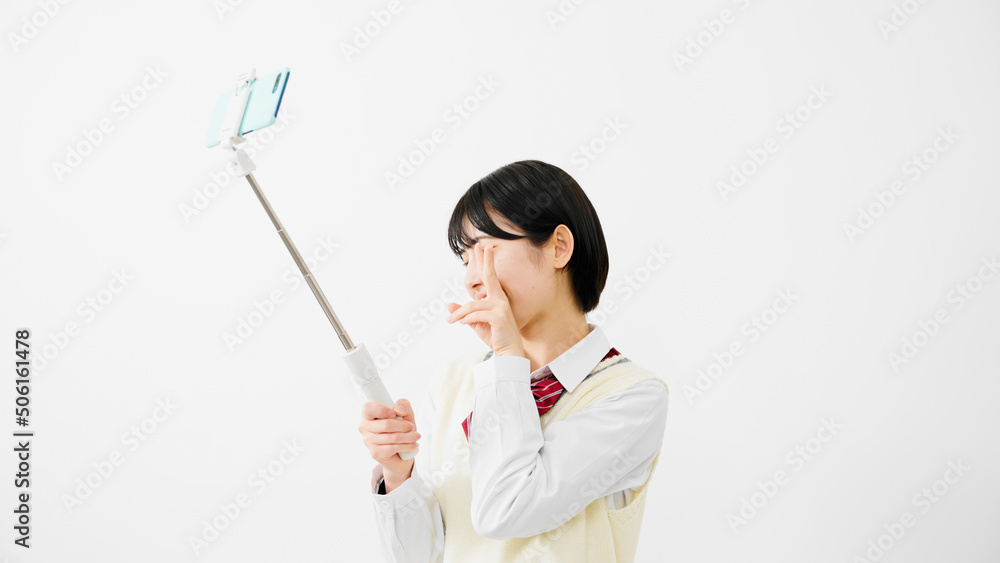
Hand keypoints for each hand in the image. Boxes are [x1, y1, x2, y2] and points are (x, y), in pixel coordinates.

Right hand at [358, 398, 418, 488]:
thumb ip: (403, 405)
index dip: (382, 410)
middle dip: (403, 426)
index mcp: (369, 414)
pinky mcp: (375, 453)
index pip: (368, 408)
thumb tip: (398, 410)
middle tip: (412, 427)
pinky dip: (407, 446)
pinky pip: (393, 448)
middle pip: (386, 424)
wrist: (401, 452)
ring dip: (408, 437)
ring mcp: (368, 441)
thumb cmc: (401, 429)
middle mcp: (365, 427)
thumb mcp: (406, 414)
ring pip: (392, 437)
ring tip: (416, 436)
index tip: (394, 413)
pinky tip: (414, 444)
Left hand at [446, 242, 525, 357]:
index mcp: (497, 298)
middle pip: (490, 276)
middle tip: (482, 245)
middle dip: (485, 260)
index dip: (486, 262)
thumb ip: (464, 313)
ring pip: (472, 305)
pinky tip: (462, 323)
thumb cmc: (495, 337)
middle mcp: (500, 299)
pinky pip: (475, 315)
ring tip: (450, 321)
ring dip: (459, 314)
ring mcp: (501, 307)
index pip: (490, 277)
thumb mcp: (476, 324)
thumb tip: (450, 304)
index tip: (484, 248)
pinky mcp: (499, 316)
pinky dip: (466, 319)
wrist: (507, 353)